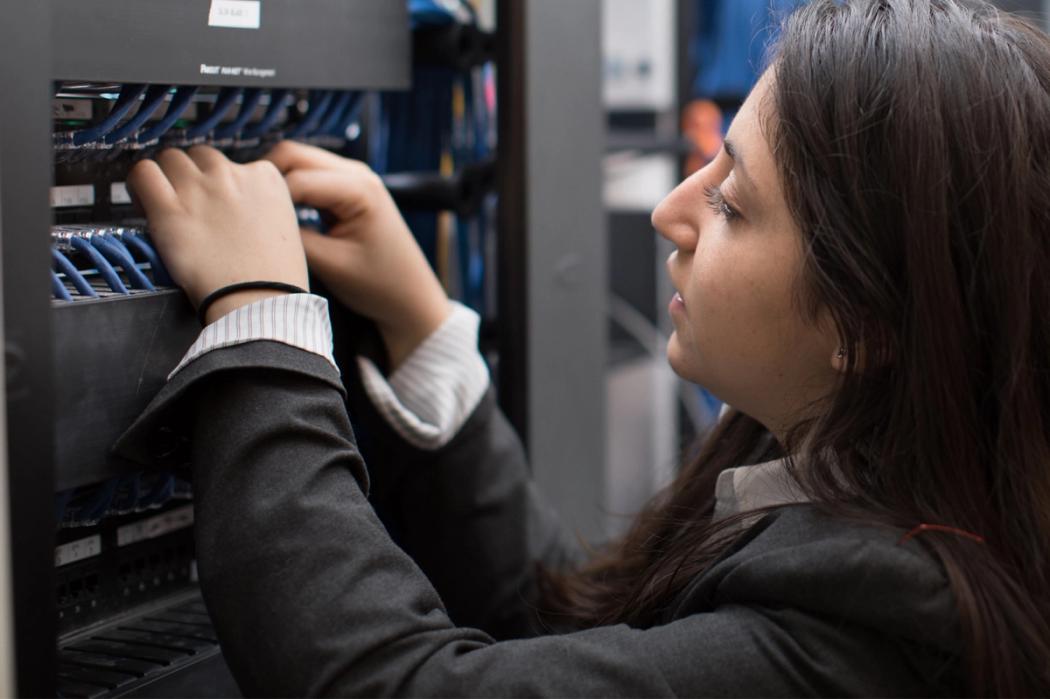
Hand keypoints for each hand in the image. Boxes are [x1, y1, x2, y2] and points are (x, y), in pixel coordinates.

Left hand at [127, 146, 308, 323]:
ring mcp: (200, 189)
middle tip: (191, 203)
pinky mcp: (170, 209)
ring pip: (171, 158)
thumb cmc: (273, 276)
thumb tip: (236, 207)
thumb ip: (260, 205)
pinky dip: (139, 183)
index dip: (221, 183)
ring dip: (168, 177)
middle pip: (201, 156)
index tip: (217, 203)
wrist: (260, 301)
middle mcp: (232, 174)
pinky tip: (144, 201)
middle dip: (194, 175)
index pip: (235, 163)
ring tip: (168, 202)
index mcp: (265, 178)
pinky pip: (143, 173)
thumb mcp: (284, 227)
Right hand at [265, 141, 449, 369]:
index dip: (266, 197)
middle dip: (264, 178)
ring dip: (274, 182)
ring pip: (296, 162)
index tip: (245, 222)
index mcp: (359, 189)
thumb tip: (258, 220)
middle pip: (292, 155)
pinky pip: (307, 176)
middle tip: (243, 210)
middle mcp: (357, 173)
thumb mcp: (332, 265)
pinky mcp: (345, 189)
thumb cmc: (380, 285)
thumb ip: (293, 238)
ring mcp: (352, 178)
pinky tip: (276, 215)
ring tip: (256, 213)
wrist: (410, 298)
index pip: (295, 177)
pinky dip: (288, 189)